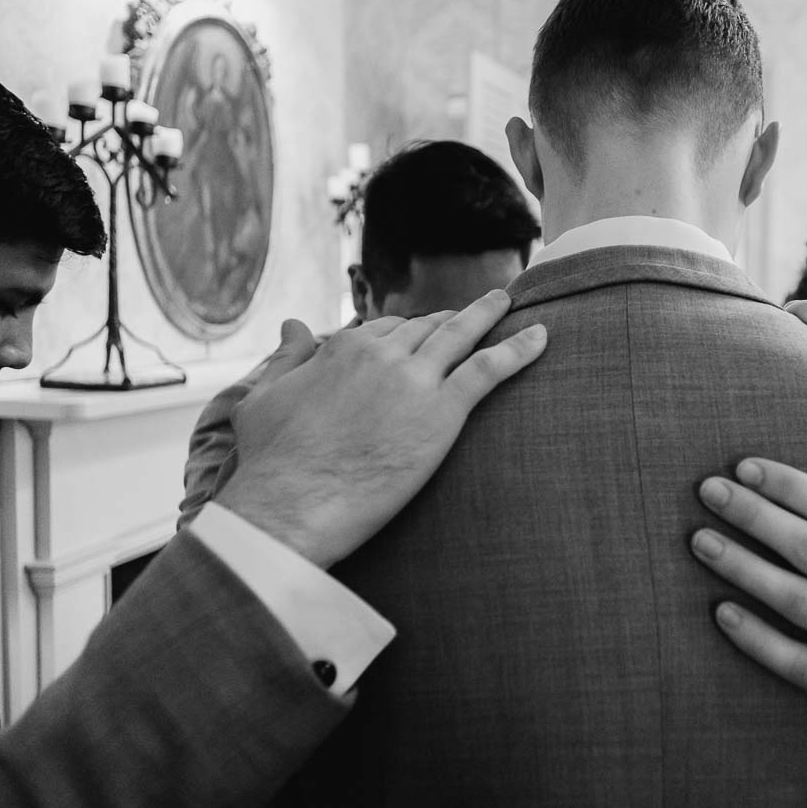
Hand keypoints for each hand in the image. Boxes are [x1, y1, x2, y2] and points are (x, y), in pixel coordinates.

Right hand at [217, 290, 546, 568]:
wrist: (291, 504)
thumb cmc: (272, 461)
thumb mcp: (264, 397)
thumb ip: (286, 358)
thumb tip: (293, 325)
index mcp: (344, 347)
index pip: (388, 328)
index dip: (408, 333)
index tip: (423, 335)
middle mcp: (382, 353)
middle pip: (428, 329)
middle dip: (451, 320)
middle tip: (477, 314)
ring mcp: (415, 379)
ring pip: (461, 336)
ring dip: (489, 316)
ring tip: (508, 303)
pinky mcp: (443, 411)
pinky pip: (490, 369)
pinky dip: (518, 349)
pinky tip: (542, 336)